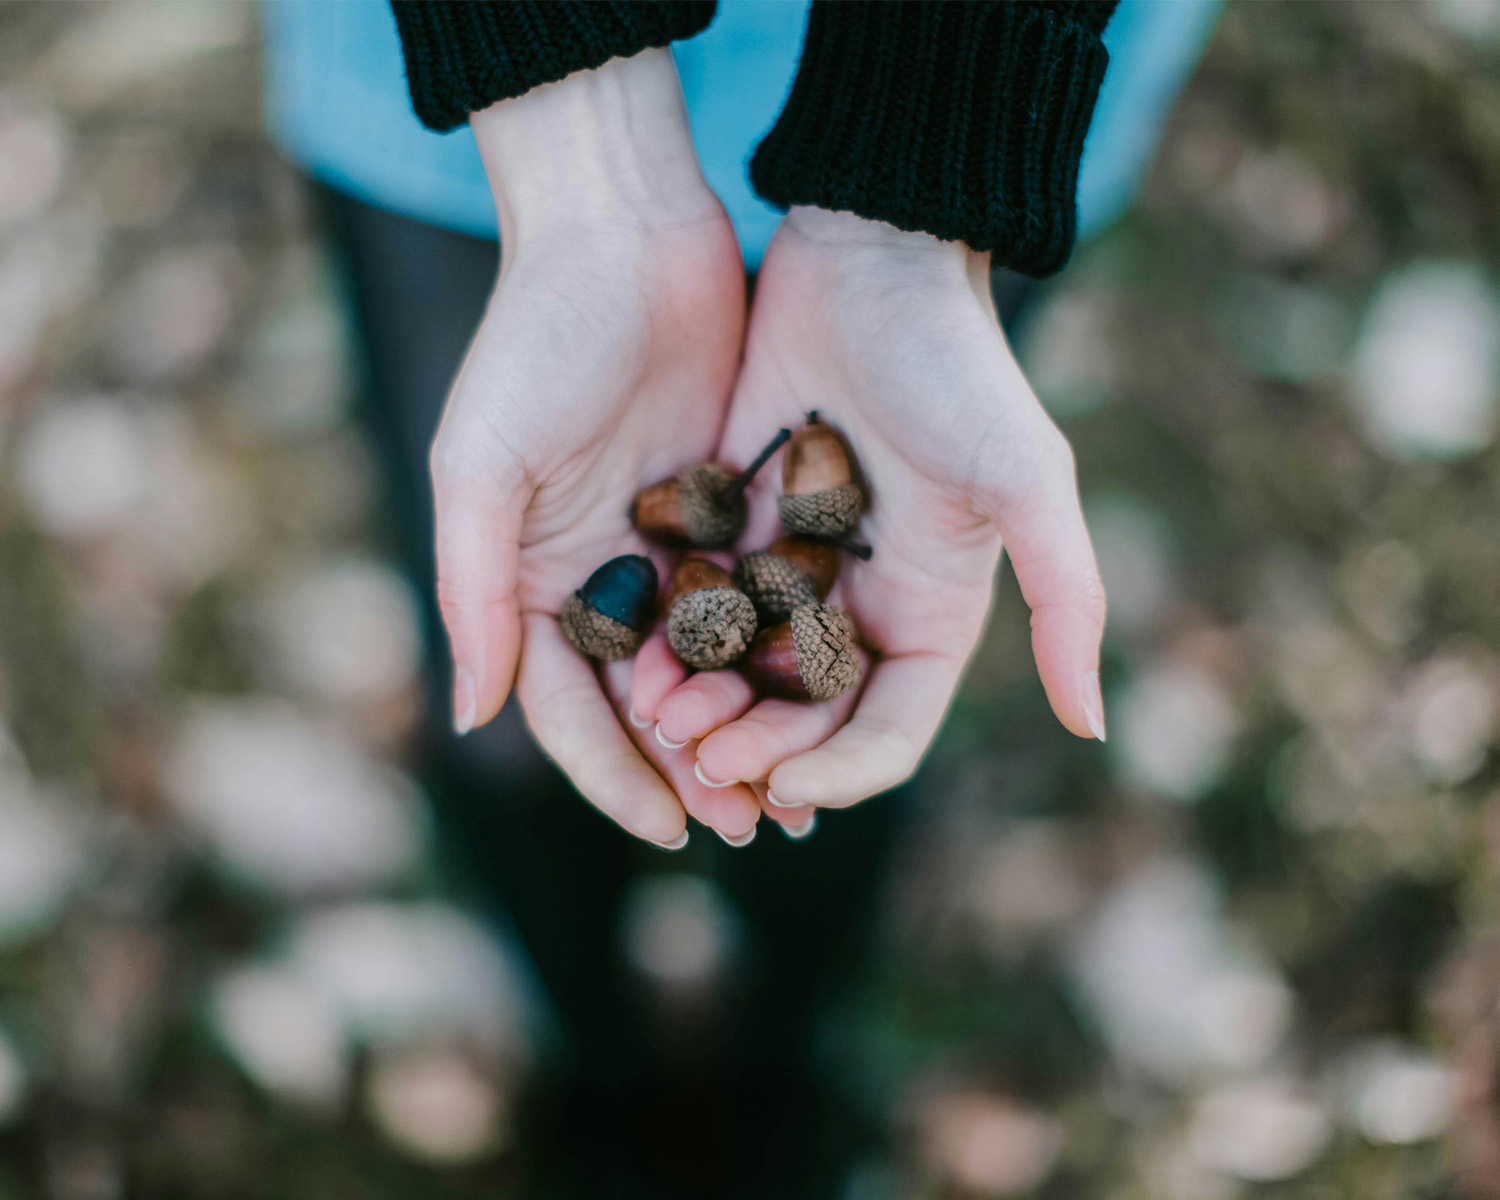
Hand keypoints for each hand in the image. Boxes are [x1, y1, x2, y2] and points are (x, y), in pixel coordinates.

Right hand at [432, 50, 761, 845]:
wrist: (623, 232)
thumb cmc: (535, 340)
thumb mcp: (481, 464)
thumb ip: (473, 590)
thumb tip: (473, 718)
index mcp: (530, 581)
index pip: (570, 709)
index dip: (616, 774)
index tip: (672, 828)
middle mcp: (597, 577)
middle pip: (645, 703)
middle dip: (693, 768)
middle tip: (750, 826)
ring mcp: (664, 545)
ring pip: (709, 665)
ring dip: (745, 727)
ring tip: (796, 789)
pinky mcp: (724, 508)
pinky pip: (755, 599)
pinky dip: (781, 654)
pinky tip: (824, 697)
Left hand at [637, 206, 1106, 809]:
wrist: (869, 255)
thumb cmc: (956, 364)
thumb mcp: (1026, 477)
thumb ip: (1065, 597)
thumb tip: (1093, 726)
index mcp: (929, 616)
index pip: (885, 734)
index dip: (837, 773)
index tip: (781, 785)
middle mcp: (858, 608)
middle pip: (802, 720)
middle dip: (755, 750)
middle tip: (698, 754)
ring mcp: (789, 571)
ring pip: (737, 675)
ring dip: (703, 708)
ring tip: (658, 716)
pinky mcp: (728, 526)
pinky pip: (691, 608)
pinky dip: (666, 643)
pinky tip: (632, 660)